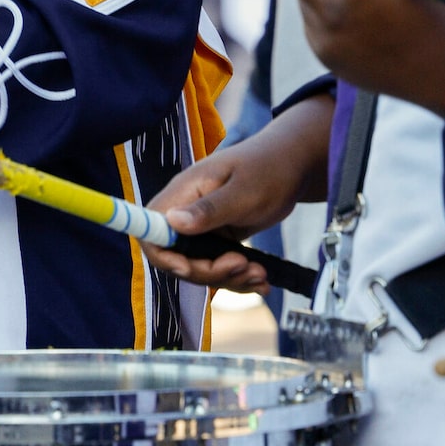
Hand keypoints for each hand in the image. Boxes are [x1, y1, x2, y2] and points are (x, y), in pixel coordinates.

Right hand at [140, 93, 333, 290]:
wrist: (292, 165)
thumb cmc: (268, 167)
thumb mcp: (243, 192)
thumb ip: (208, 209)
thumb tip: (171, 222)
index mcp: (183, 194)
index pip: (152, 232)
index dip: (164, 256)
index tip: (191, 267)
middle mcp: (186, 212)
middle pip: (176, 258)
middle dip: (208, 271)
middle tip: (243, 265)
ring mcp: (202, 228)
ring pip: (200, 267)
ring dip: (229, 278)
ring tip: (260, 274)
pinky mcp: (217, 238)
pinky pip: (218, 266)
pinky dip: (238, 278)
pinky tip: (261, 280)